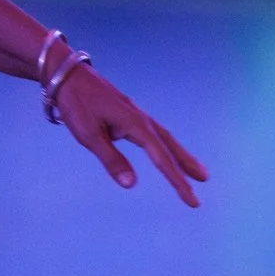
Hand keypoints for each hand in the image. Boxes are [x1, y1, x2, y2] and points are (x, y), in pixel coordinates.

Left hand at [53, 65, 209, 205]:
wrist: (69, 76)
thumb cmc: (78, 105)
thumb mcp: (89, 135)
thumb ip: (112, 160)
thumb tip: (132, 185)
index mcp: (137, 126)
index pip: (162, 159)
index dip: (178, 181)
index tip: (192, 200)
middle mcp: (143, 121)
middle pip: (172, 147)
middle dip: (188, 165)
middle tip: (205, 180)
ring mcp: (138, 116)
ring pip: (166, 139)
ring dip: (182, 155)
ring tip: (196, 169)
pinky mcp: (130, 115)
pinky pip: (156, 134)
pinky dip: (167, 146)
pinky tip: (166, 151)